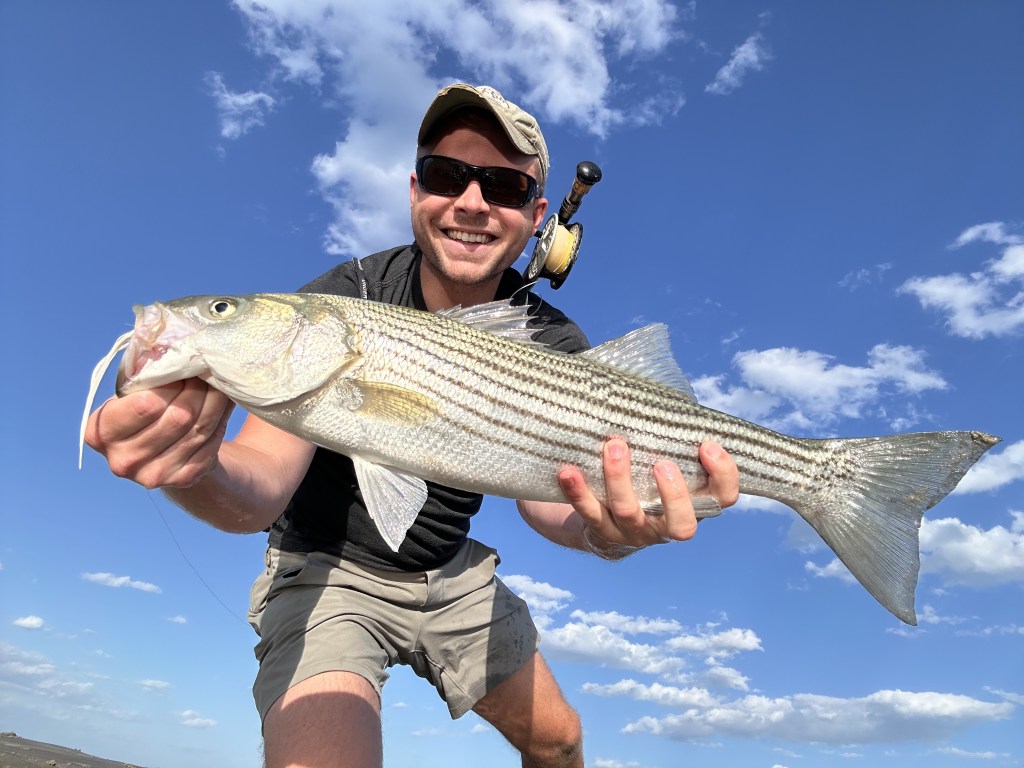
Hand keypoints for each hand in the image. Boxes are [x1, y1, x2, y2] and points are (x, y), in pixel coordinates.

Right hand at [84, 378, 233, 489]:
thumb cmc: (142, 412)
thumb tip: (174, 343)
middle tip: (208, 368)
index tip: (182, 364)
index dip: (171, 382)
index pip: (146, 405)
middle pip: (179, 417)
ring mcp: (154, 474)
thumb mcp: (131, 394)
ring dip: (215, 400)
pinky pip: (211, 441)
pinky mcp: (183, 478)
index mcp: (102, 432)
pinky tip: (224, 402)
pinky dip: (221, 418)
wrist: (159, 454)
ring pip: (199, 428)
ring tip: (220, 380)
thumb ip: (144, 376)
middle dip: (198, 388)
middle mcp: (124, 460)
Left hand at [558, 439, 738, 556]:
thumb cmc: (644, 471)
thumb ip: (671, 435)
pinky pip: (589, 514)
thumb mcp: (664, 454)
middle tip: (662, 463)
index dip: (723, 475)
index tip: (708, 445)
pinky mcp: (601, 531)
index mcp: (693, 504)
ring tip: (614, 447)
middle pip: (682, 525)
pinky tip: (568, 471)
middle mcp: (666, 524)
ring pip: (629, 513)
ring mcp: (633, 531)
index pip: (723, 497)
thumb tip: (663, 394)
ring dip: (620, 479)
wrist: (604, 510)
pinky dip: (578, 492)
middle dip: (674, 494)